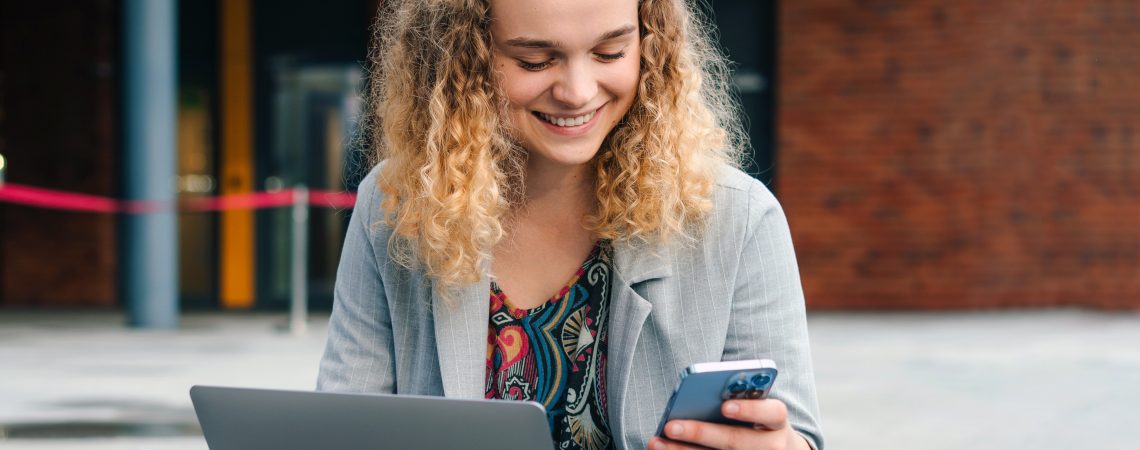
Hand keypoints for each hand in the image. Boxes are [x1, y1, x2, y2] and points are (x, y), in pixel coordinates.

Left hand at [648, 398, 808, 449]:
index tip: (724, 406)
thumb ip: (739, 399)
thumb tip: (697, 397)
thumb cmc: (759, 422)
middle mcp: (772, 445)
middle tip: (671, 426)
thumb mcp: (759, 410)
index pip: (772, 412)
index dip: (750, 409)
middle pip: (736, 441)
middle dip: (701, 433)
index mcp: (777, 421)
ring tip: (657, 442)